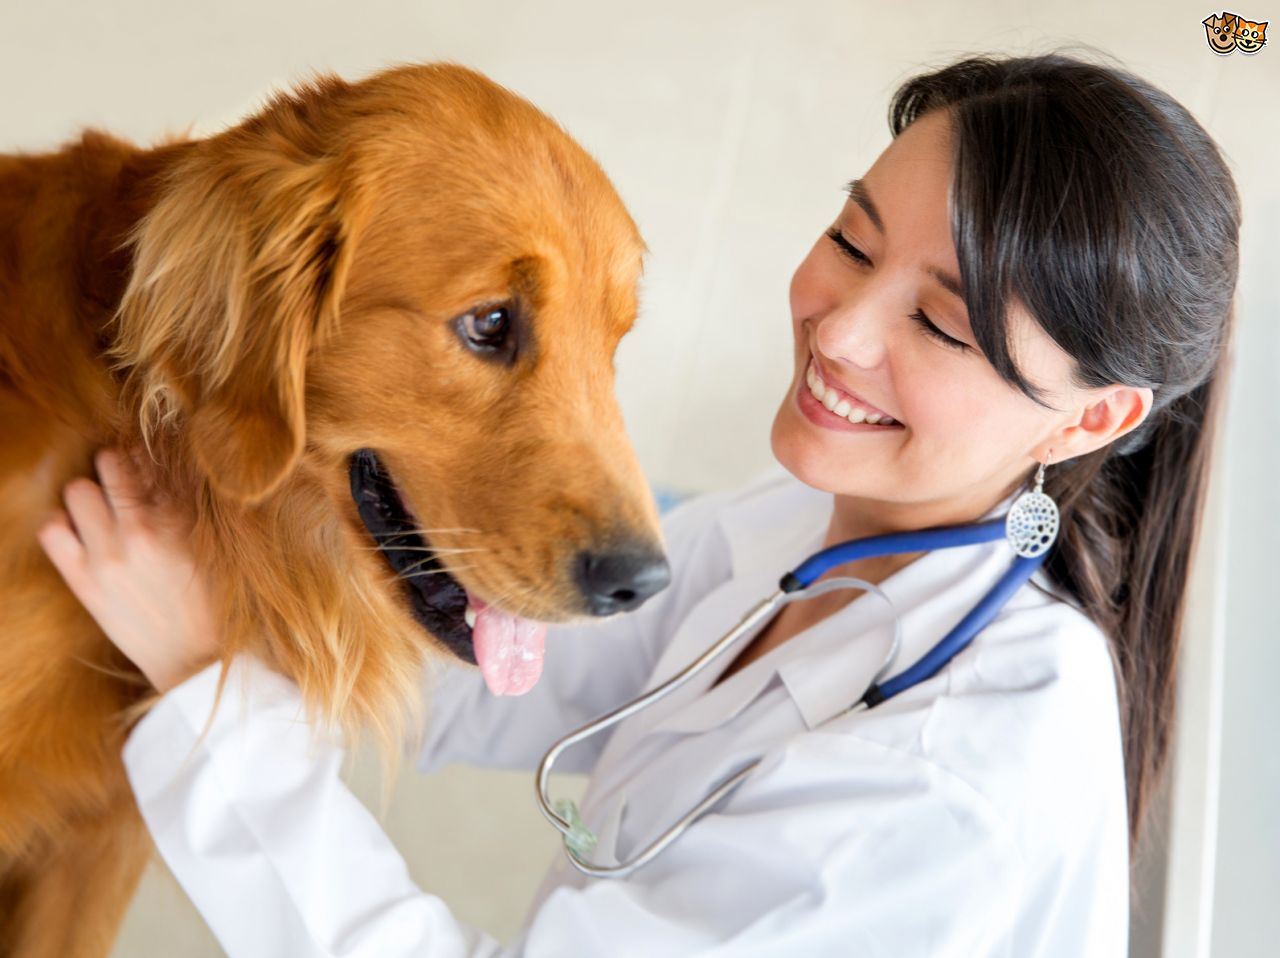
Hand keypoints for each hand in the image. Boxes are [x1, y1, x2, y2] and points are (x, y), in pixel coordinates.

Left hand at [37, 448, 221, 692]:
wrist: (196, 661)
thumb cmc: (215, 603)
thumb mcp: (214, 547)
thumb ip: (190, 507)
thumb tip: (168, 471)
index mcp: (181, 519)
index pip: (151, 460)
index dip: (147, 457)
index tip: (148, 466)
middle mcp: (141, 529)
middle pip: (108, 463)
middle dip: (115, 469)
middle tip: (124, 486)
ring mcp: (107, 554)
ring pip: (76, 490)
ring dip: (87, 494)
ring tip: (101, 511)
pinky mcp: (84, 580)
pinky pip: (52, 530)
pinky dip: (62, 524)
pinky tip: (80, 534)